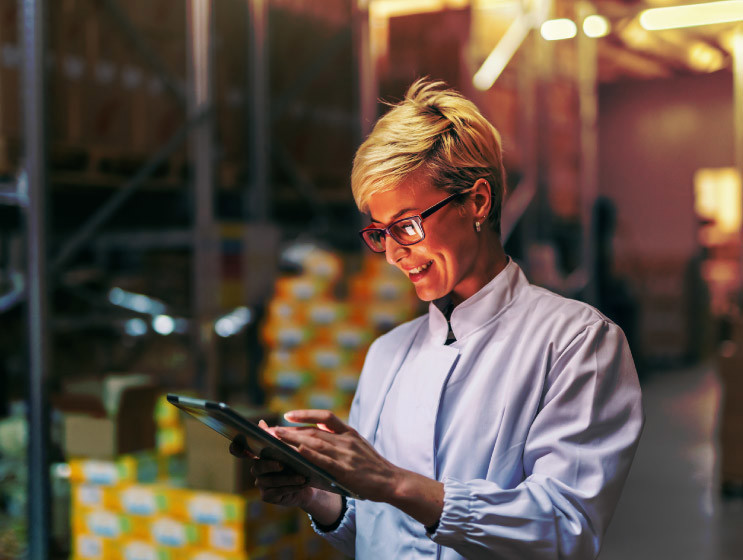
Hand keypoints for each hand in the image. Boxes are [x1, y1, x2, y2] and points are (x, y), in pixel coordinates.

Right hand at [229, 420, 314, 508]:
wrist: (308, 483)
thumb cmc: (297, 463)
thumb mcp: (290, 449)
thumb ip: (276, 437)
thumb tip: (261, 423)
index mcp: (260, 455)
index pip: (241, 451)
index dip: (236, 449)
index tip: (235, 445)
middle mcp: (257, 470)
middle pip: (258, 467)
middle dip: (270, 465)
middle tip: (282, 464)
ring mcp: (261, 484)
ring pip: (270, 481)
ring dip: (288, 478)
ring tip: (301, 476)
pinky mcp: (267, 496)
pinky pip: (278, 492)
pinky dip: (291, 487)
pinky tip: (302, 484)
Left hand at [274, 410, 401, 502]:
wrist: (391, 481)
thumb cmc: (373, 466)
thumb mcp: (359, 445)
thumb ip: (341, 439)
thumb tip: (319, 435)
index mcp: (349, 433)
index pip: (324, 417)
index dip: (305, 414)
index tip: (287, 415)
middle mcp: (346, 440)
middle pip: (313, 431)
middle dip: (290, 430)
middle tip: (271, 430)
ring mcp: (346, 454)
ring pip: (314, 443)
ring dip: (292, 439)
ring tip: (275, 439)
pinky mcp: (345, 470)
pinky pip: (324, 460)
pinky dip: (309, 454)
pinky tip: (296, 451)